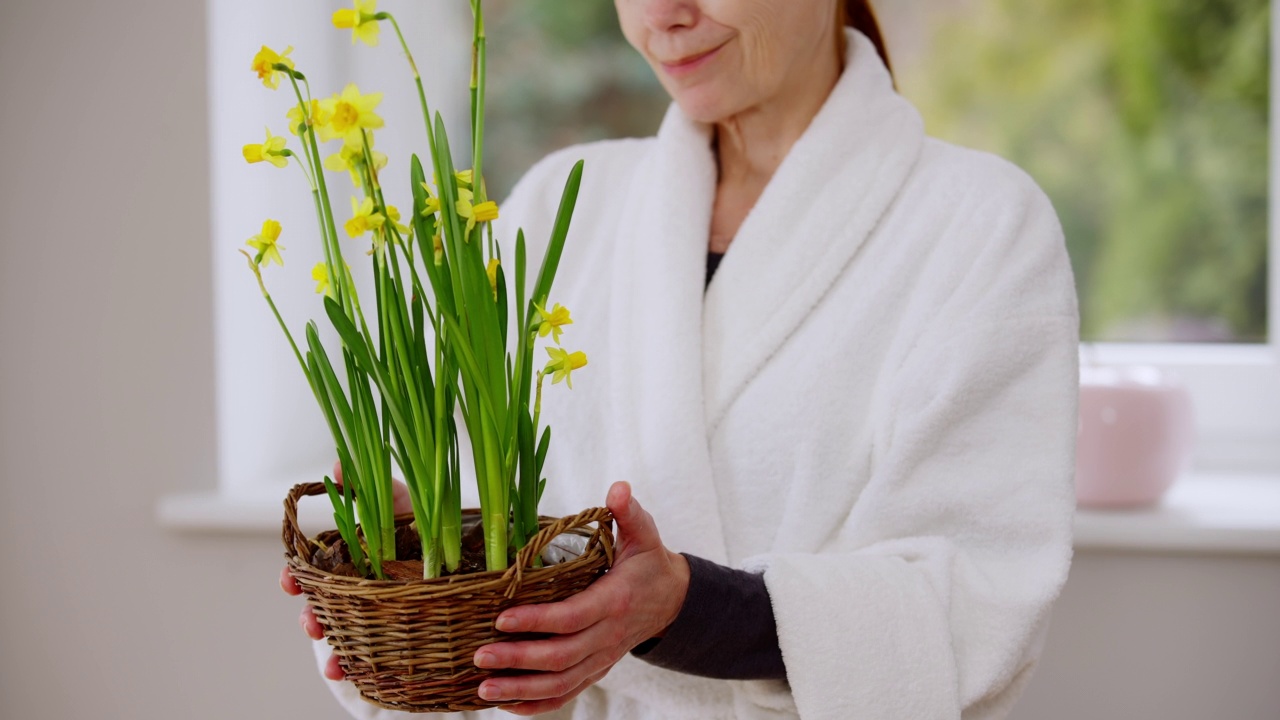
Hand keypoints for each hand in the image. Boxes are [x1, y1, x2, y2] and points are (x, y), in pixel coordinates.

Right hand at [280, 460, 414, 680]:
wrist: (467, 548)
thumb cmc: (424, 520)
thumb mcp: (398, 500)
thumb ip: (369, 485)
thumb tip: (337, 466)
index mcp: (350, 556)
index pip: (312, 569)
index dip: (295, 576)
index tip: (287, 581)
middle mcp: (357, 586)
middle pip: (323, 607)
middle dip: (312, 619)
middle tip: (311, 625)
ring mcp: (376, 609)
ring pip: (345, 633)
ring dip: (335, 650)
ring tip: (335, 664)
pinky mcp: (398, 630)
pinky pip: (375, 652)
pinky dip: (359, 666)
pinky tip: (355, 675)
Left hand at [472, 481, 690, 715]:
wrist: (673, 600)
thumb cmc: (649, 563)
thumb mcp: (644, 533)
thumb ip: (629, 512)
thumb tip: (617, 489)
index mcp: (614, 602)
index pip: (572, 617)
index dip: (536, 621)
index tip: (501, 618)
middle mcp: (607, 636)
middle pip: (560, 657)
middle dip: (518, 659)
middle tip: (480, 655)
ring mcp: (602, 658)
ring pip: (561, 683)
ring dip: (521, 690)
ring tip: (484, 689)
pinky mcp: (596, 669)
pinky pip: (567, 694)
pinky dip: (537, 705)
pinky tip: (507, 706)